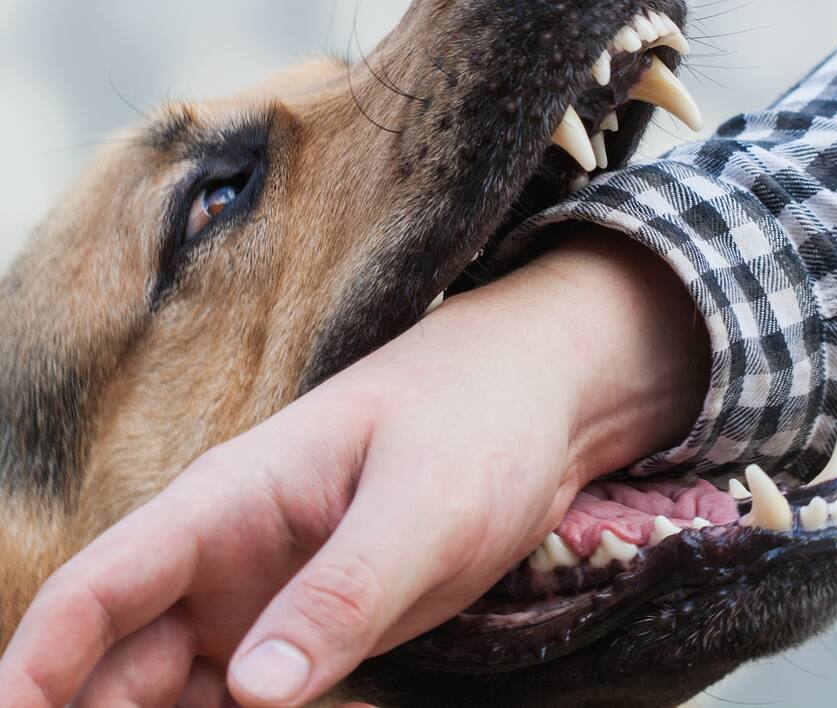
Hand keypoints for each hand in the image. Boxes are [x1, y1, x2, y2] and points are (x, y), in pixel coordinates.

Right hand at [0, 230, 707, 706]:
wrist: (541, 403)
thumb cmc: (477, 420)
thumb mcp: (422, 505)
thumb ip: (342, 594)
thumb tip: (252, 696)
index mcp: (227, 503)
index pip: (95, 589)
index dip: (36, 668)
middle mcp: (227, 557)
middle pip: (120, 662)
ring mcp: (268, 596)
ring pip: (179, 692)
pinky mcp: (317, 628)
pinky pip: (257, 700)